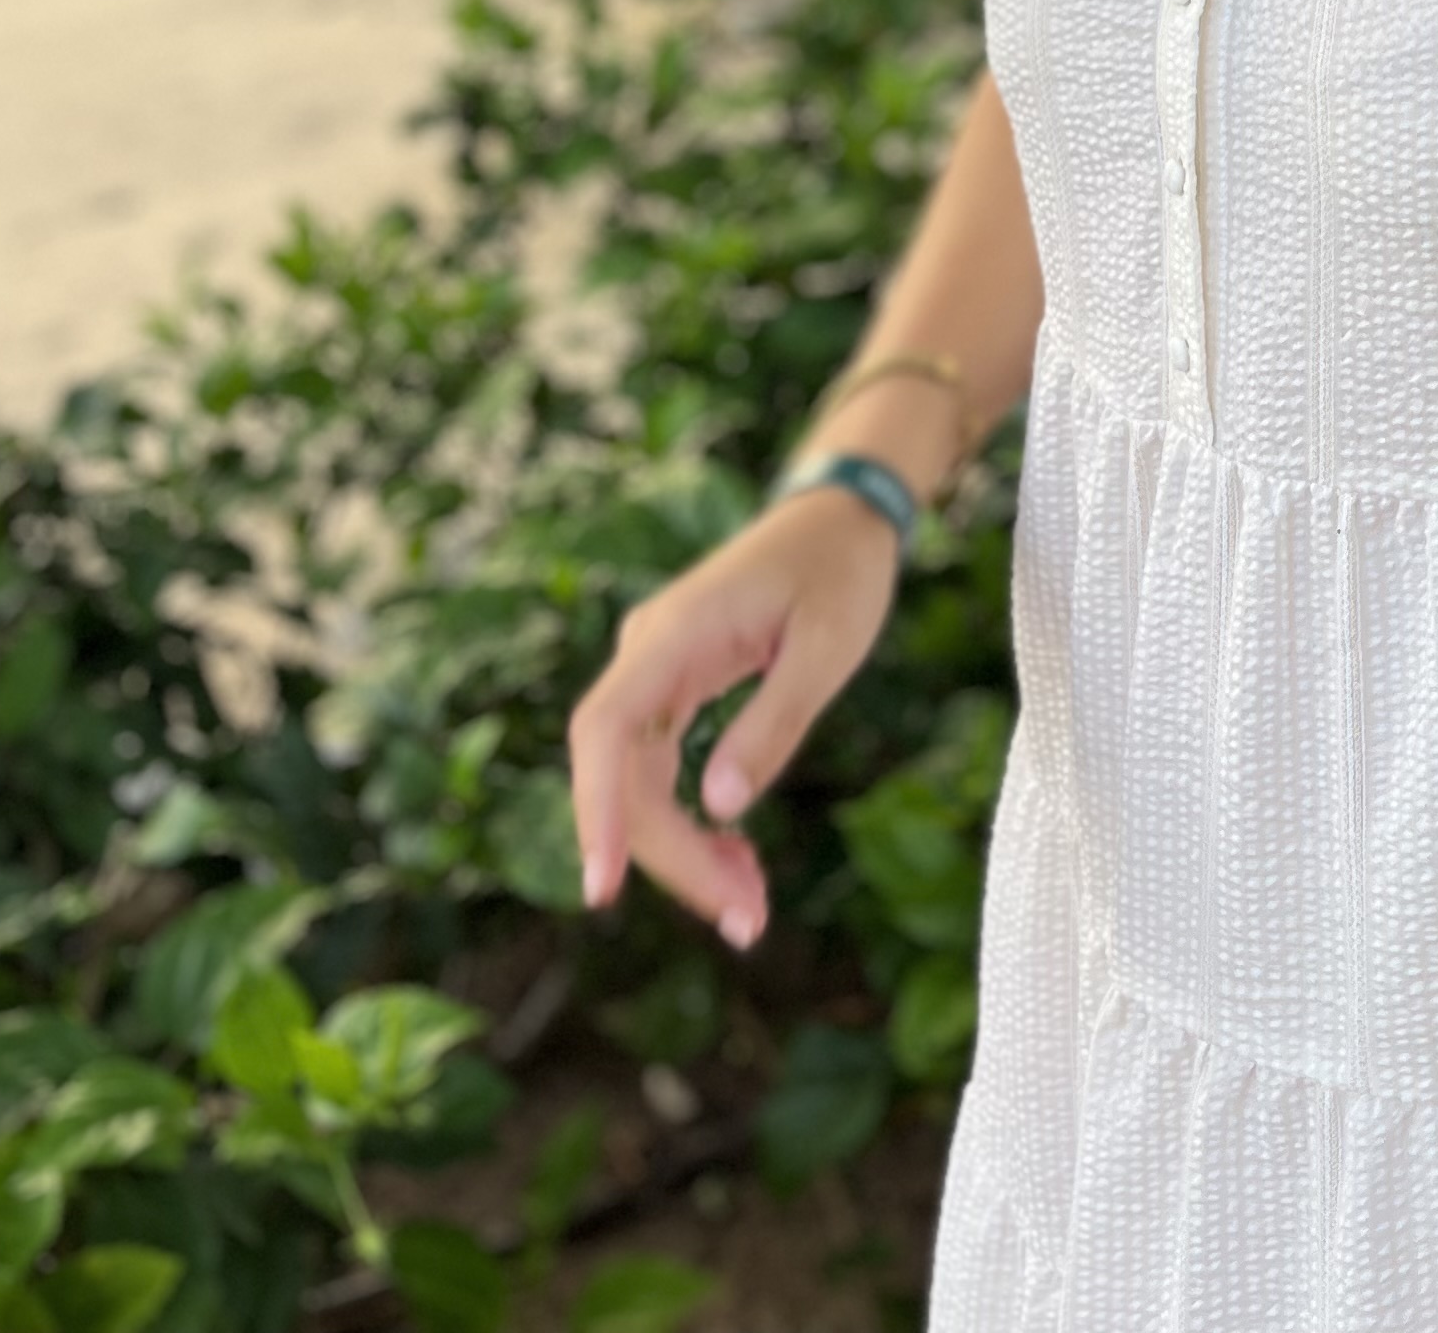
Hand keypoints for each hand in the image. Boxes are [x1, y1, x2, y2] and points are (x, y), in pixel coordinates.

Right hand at [567, 490, 900, 947]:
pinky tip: (736, 860)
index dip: (595, 810)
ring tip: (749, 909)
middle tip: (744, 920)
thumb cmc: (840, 570)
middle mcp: (648, 655)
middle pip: (626, 776)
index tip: (603, 886)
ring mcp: (657, 673)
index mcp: (674, 635)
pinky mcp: (675, 690)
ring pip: (641, 785)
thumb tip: (719, 806)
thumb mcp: (827, 648)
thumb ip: (774, 722)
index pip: (605, 729)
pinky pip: (663, 770)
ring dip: (684, 853)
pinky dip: (694, 822)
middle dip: (674, 858)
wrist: (842, 517)